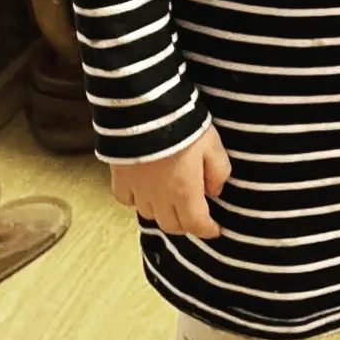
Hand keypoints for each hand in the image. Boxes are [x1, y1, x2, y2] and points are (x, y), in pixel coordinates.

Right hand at [109, 124, 230, 238]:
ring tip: (171, 201)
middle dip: (186, 224)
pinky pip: (126, 200)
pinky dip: (136, 201)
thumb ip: (219, 170)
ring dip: (162, 213)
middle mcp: (159, 197)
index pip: (196, 224)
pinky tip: (144, 191)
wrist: (145, 110)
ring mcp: (137, 190)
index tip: (215, 229)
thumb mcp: (213, 144)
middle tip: (194, 214)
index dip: (207, 230)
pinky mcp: (119, 178)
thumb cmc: (183, 125)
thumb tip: (216, 191)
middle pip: (171, 225)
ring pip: (149, 215)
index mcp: (185, 191)